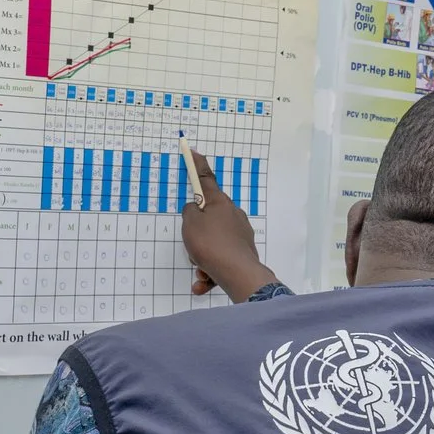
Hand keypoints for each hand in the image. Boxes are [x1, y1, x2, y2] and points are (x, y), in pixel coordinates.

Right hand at [180, 147, 275, 300]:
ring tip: (202, 270)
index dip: (197, 165)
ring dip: (203, 258)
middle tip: (193, 247)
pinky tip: (205, 282)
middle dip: (197, 236)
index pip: (205, 178)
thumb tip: (195, 210)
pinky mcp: (243, 252)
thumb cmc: (211, 245)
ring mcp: (240, 234)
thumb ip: (190, 212)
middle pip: (208, 219)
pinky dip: (211, 271)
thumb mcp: (190, 224)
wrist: (238, 274)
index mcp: (220, 202)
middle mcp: (233, 214)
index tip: (193, 151)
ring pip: (213, 243)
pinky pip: (221, 259)